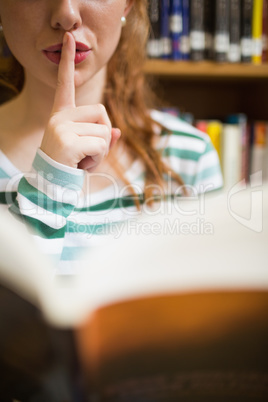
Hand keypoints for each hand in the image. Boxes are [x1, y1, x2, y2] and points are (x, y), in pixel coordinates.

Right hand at [40, 32, 120, 170]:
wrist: (52, 185)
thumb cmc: (71, 166)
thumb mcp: (88, 150)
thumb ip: (103, 138)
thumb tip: (118, 132)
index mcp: (62, 114)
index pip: (65, 84)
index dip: (67, 61)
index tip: (69, 39)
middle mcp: (59, 116)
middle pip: (101, 112)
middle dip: (104, 134)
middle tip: (89, 150)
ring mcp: (61, 127)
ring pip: (104, 131)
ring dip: (102, 150)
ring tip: (83, 159)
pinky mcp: (68, 140)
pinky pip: (101, 144)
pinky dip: (99, 158)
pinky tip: (82, 164)